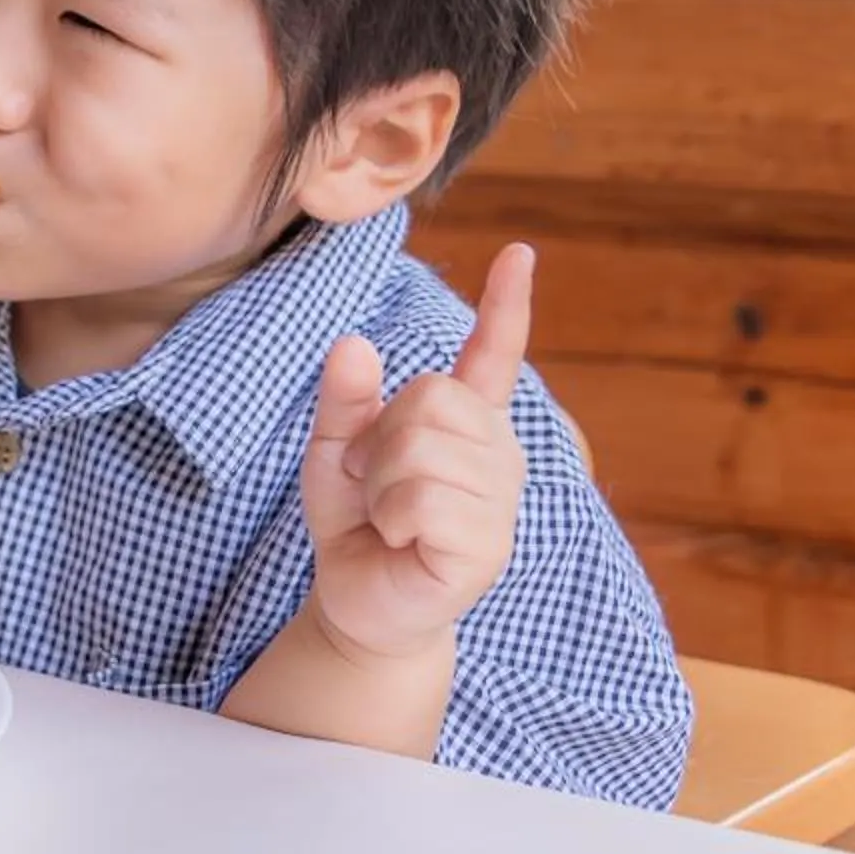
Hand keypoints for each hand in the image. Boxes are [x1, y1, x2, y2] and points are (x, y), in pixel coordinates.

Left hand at [299, 243, 534, 663]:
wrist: (357, 599)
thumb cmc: (355, 522)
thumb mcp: (334, 450)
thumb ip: (344, 399)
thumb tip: (352, 343)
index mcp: (465, 423)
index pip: (493, 354)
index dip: (507, 304)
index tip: (519, 254)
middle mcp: (496, 453)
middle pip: (431, 397)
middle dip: (380, 438)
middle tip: (375, 484)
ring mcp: (500, 501)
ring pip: (422, 450)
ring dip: (380, 485)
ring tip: (389, 517)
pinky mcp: (488, 547)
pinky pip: (423, 502)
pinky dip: (392, 520)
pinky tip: (402, 542)